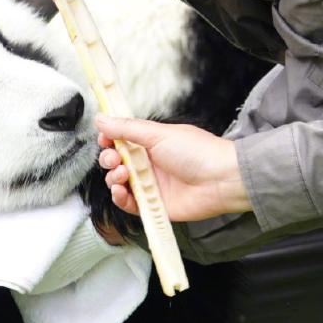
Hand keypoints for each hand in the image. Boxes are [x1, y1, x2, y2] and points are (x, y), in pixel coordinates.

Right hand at [96, 115, 251, 221]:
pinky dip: (120, 198)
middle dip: (109, 159)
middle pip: (116, 162)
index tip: (104, 139)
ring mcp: (150, 184)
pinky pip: (129, 204)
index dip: (109, 140)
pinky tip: (121, 191)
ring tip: (123, 174)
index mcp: (151, 142)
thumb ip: (127, 128)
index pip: (121, 140)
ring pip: (119, 183)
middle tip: (115, 159)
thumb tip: (101, 118)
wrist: (221, 180)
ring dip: (113, 178)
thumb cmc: (198, 153)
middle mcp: (149, 163)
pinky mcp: (153, 204)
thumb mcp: (158, 134)